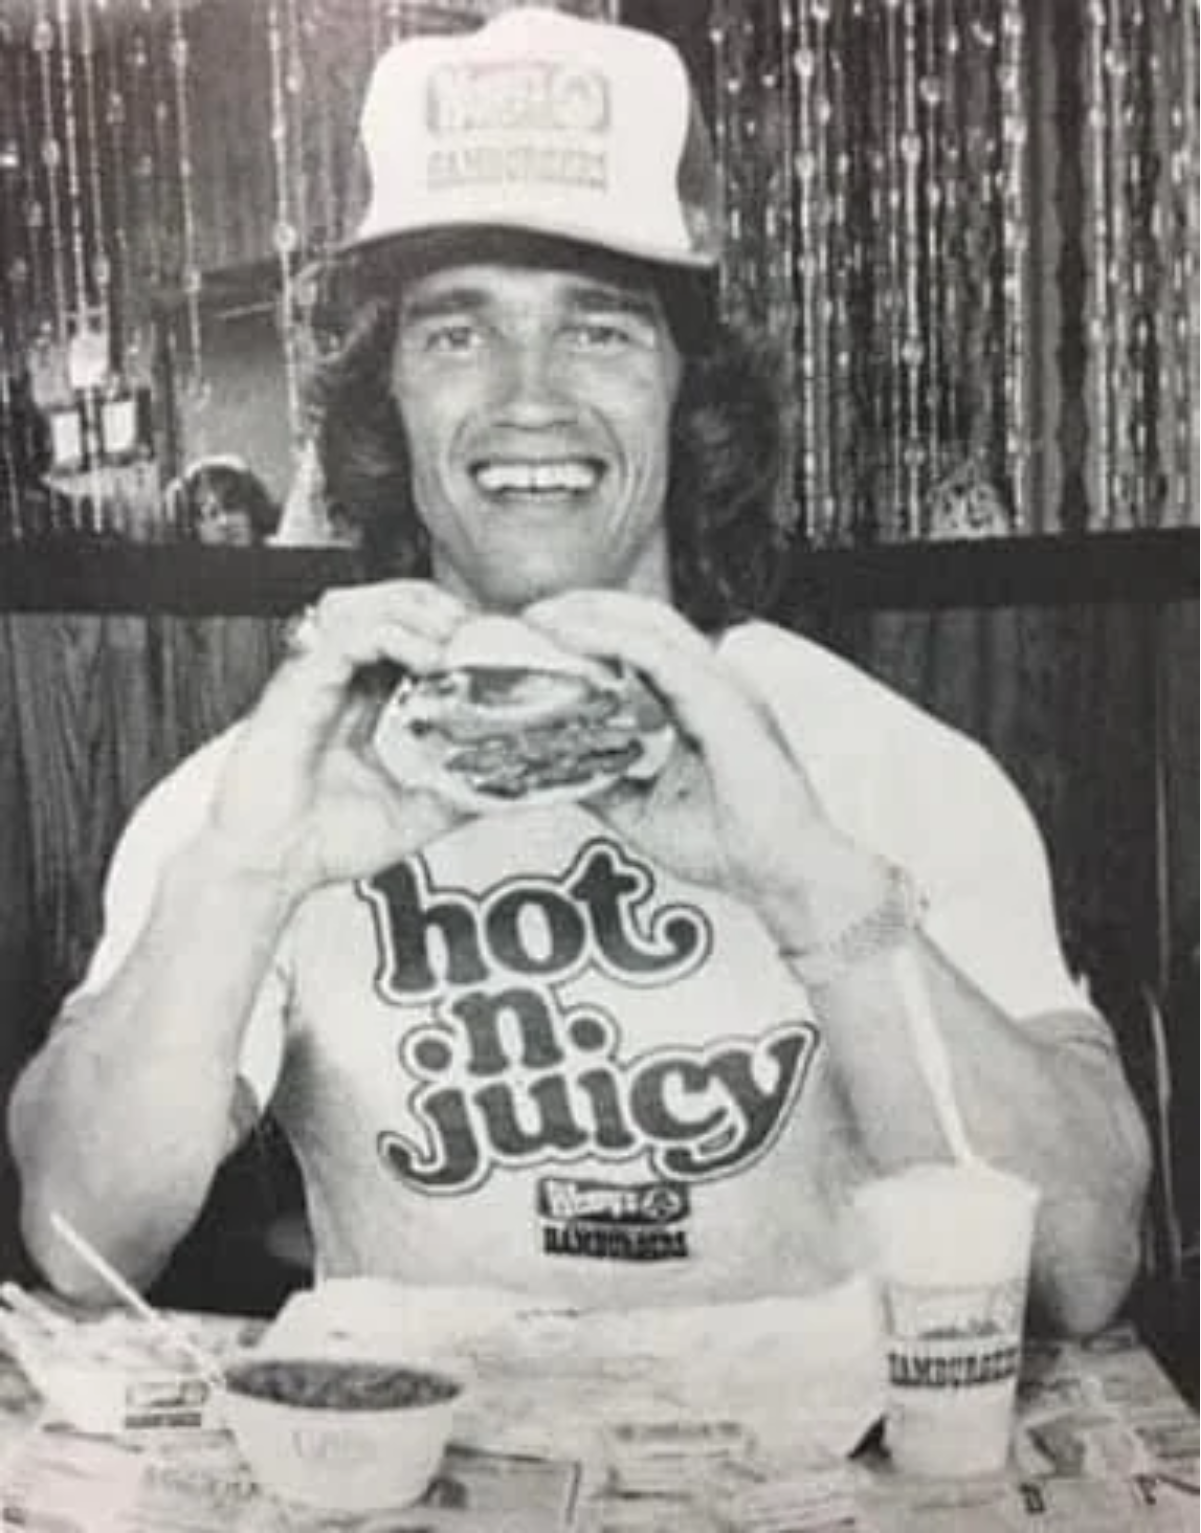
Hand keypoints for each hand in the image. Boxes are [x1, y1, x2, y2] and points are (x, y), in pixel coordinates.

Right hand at [206, 580, 472, 892]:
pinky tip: (430, 658)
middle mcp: (341, 680)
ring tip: (459, 640)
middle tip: (484, 640)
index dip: (455, 635)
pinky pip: (351, 632)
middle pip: (394, 606)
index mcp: (364, 701)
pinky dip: (398, 633)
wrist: (268, 866)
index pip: (413, 638)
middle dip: (447, 612)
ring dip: (424, 612)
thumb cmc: (321, 841)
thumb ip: (457, 791)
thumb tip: (508, 780)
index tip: (496, 653)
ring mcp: (319, 676)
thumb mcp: (414, 815)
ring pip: (372, 604)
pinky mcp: (301, 681)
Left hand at [525, 591, 871, 943]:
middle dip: (586, 607)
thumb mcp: (643, 813)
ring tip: (542, 616)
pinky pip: (656, 654)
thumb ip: (605, 786)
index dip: (595, 630)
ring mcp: (722, 688)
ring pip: (650, 625)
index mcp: (702, 704)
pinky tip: (571, 637)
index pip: (645, 646)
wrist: (781, 874)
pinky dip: (610, 639)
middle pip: (646, 619)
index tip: (544, 634)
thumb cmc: (732, 847)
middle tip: (533, 614)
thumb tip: (556, 774)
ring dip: (592, 613)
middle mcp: (715, 685)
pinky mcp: (722, 700)